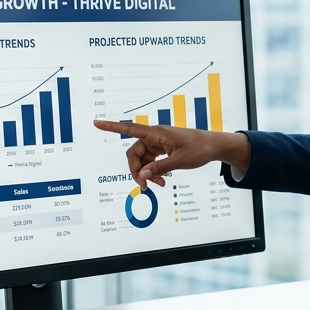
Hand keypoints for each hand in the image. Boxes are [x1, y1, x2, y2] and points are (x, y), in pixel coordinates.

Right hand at [92, 120, 249, 188]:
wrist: (213, 146)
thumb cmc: (199, 149)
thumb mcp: (181, 161)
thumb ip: (160, 168)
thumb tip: (143, 175)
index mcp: (157, 133)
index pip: (129, 128)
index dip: (112, 127)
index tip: (96, 122)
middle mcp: (154, 137)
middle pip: (134, 153)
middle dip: (137, 170)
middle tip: (145, 186)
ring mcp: (157, 143)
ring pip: (141, 160)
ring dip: (146, 174)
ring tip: (159, 185)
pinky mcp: (161, 150)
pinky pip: (150, 162)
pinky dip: (153, 172)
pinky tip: (161, 181)